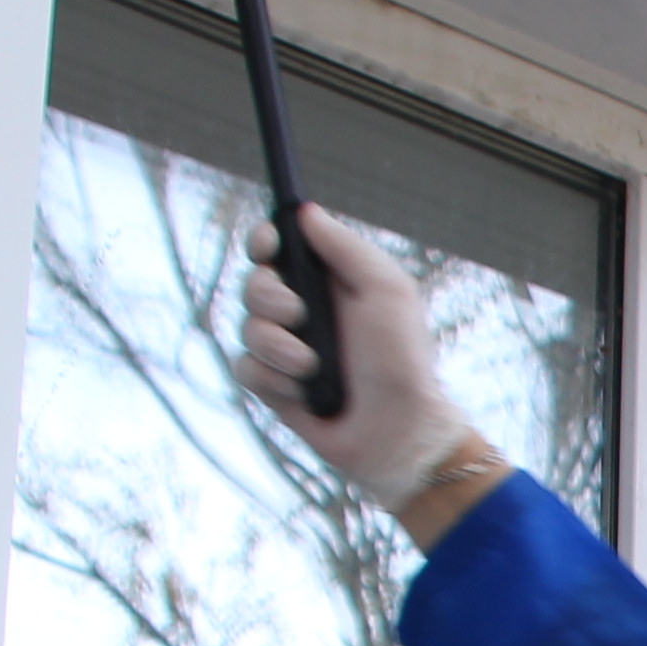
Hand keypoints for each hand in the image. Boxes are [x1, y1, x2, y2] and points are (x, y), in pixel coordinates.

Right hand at [242, 208, 494, 532]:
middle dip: (268, 296)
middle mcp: (304, 313)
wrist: (397, 432)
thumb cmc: (401, 362)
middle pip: (253, 282)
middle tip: (298, 314)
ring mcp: (286, 350)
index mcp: (330, 284)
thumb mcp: (386, 291)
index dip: (265, 241)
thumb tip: (305, 212)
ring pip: (246, 326)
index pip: (280, 249)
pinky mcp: (274, 387)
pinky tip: (301, 391)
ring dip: (276, 345)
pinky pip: (245, 368)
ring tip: (311, 366)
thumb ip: (345, 247)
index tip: (268, 247)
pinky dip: (271, 378)